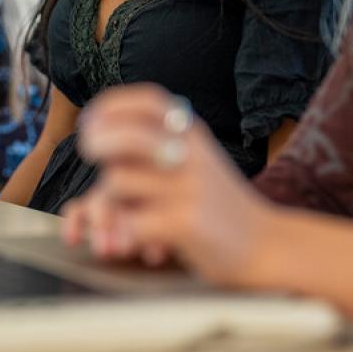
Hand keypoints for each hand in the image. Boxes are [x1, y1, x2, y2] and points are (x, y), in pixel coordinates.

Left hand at [61, 83, 277, 287]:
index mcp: (191, 132)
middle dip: (96, 144)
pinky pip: (130, 222)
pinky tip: (146, 250)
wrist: (267, 246)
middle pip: (122, 136)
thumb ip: (146, 160)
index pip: (145, 101)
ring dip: (108, 208)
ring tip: (125, 227)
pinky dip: (124, 237)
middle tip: (90, 156)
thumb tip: (85, 174)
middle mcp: (190, 152)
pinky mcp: (186, 222)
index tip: (91, 122)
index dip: (111, 107)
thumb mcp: (190, 166)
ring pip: (116, 183)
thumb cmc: (215, 207)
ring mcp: (189, 186)